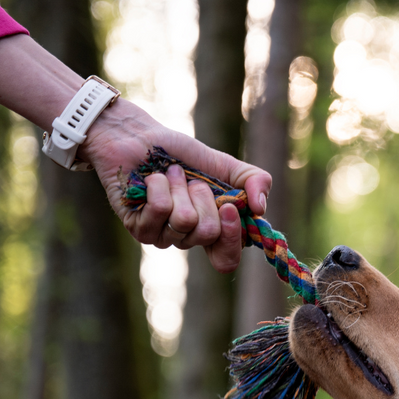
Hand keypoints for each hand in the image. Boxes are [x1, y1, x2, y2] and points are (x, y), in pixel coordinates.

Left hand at [80, 98, 271, 272]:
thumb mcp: (226, 165)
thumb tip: (260, 208)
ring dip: (180, 188)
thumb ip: (255, 181)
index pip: (226, 260)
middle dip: (203, 196)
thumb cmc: (182, 154)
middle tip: (193, 180)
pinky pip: (159, 210)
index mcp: (213, 230)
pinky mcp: (138, 228)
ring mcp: (162, 236)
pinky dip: (159, 185)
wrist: (140, 137)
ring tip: (171, 174)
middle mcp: (188, 239)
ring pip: (184, 221)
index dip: (230, 240)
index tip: (228, 207)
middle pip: (208, 234)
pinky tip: (152, 179)